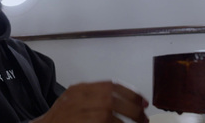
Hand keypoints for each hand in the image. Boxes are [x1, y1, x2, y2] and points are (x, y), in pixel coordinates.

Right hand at [32, 81, 148, 122]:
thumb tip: (123, 100)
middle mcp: (79, 99)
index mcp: (79, 89)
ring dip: (127, 122)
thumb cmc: (60, 117)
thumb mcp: (74, 99)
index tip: (143, 102)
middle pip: (113, 100)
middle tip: (144, 118)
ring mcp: (78, 113)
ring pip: (110, 116)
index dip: (131, 93)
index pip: (110, 85)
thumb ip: (94, 95)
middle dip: (133, 109)